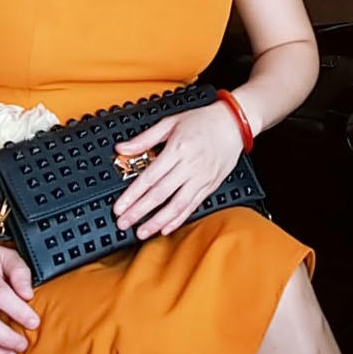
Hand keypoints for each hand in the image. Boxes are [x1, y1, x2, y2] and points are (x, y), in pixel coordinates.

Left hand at [112, 102, 242, 240]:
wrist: (233, 124)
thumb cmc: (202, 121)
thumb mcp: (170, 122)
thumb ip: (145, 138)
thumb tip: (122, 149)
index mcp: (177, 148)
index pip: (150, 177)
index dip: (132, 195)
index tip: (119, 207)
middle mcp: (190, 166)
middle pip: (160, 194)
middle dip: (139, 211)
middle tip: (124, 223)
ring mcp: (201, 178)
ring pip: (177, 205)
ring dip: (157, 221)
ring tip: (142, 232)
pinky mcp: (209, 186)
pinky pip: (192, 206)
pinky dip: (178, 219)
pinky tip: (166, 228)